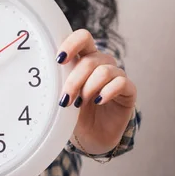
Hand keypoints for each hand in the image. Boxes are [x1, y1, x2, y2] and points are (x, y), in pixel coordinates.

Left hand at [56, 29, 136, 154]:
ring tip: (81, 103)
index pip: (82, 38)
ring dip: (89, 88)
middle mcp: (102, 63)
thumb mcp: (63, 95)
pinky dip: (107, 91)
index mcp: (84, 58)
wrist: (90, 137)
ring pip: (104, 71)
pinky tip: (99, 101)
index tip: (59, 60)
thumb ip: (58, 80)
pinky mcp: (129, 91)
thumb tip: (46, 73)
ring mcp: (116, 76)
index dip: (72, 44)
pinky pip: (121, 82)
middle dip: (75, 80)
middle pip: (90, 59)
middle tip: (66, 99)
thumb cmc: (74, 114)